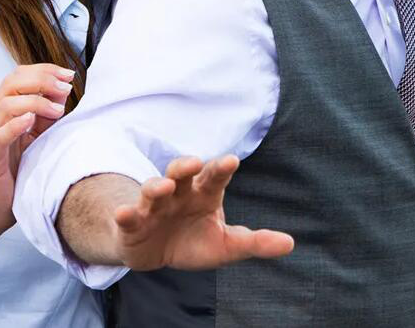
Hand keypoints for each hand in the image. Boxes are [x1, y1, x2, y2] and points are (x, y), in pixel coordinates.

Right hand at [0, 64, 75, 236]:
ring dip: (35, 102)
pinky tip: (31, 121)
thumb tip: (63, 91)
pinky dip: (15, 125)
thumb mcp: (36, 138)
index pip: (17, 77)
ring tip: (57, 111)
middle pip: (11, 83)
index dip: (43, 70)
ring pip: (6, 104)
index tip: (67, 74)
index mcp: (1, 111)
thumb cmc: (17, 173)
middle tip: (66, 88)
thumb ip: (46, 115)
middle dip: (42, 80)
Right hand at [113, 155, 294, 270]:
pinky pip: (128, 216)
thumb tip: (290, 243)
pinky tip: (124, 213)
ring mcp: (153, 206)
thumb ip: (255, 242)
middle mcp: (178, 194)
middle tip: (195, 162)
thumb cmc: (194, 241)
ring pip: (153, 189)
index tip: (231, 160)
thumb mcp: (227, 246)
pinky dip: (125, 214)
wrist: (156, 253)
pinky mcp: (132, 223)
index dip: (221, 168)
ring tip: (163, 187)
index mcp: (204, 194)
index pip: (215, 177)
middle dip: (186, 166)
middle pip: (182, 173)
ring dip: (156, 186)